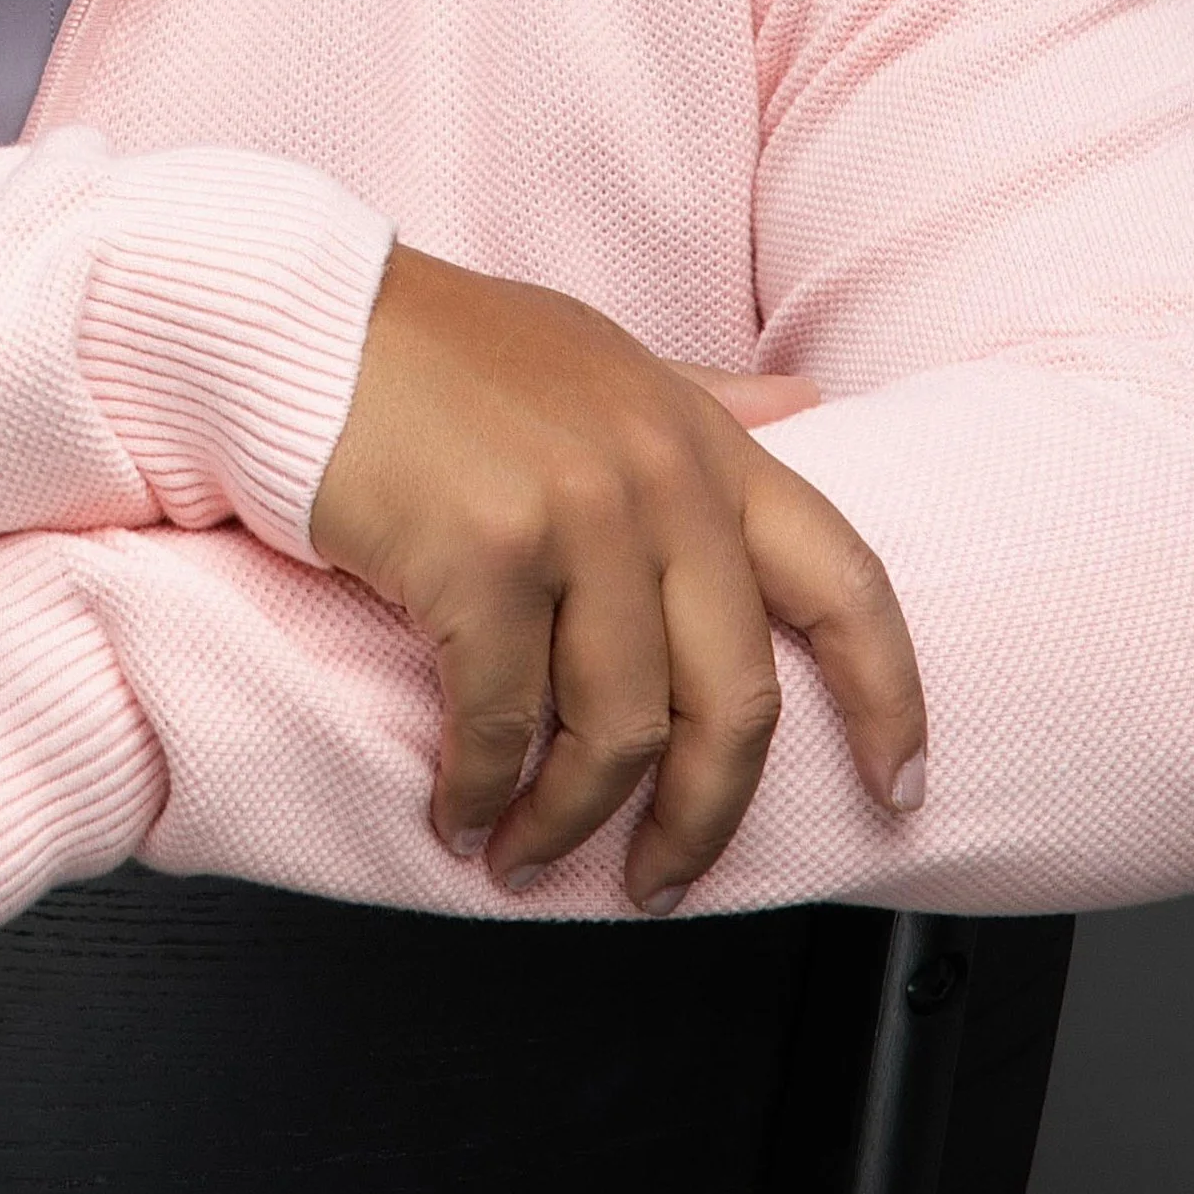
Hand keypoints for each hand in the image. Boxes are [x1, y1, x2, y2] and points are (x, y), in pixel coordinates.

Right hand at [307, 247, 924, 911]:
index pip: (845, 582)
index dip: (888, 699)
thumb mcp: (598, 360)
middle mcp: (659, 476)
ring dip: (571, 823)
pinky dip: (482, 789)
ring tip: (526, 854)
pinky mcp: (482, 554)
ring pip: (618, 731)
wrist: (298, 314)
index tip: (895, 786)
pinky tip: (457, 809)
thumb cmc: (433, 345)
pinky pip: (504, 720)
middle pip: (734, 699)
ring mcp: (576, 514)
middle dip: (703, 817)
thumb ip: (706, 397)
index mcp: (702, 438)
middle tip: (661, 879)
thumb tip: (808, 408)